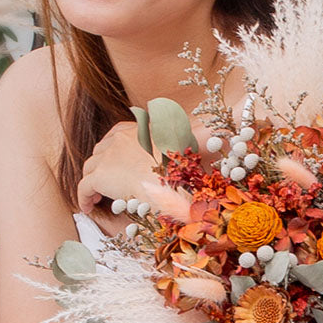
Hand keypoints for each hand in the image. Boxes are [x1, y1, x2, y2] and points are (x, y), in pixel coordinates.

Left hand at [77, 116, 219, 215]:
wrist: (177, 174)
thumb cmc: (191, 159)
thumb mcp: (200, 139)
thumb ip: (207, 132)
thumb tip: (240, 116)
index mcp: (140, 129)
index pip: (118, 133)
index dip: (115, 148)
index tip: (116, 159)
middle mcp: (120, 138)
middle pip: (101, 150)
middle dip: (101, 164)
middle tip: (106, 181)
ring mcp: (108, 156)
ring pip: (90, 167)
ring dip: (92, 180)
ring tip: (96, 194)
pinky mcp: (100, 176)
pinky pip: (83, 186)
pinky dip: (83, 196)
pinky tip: (87, 206)